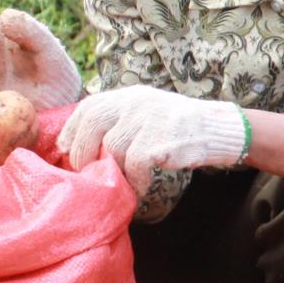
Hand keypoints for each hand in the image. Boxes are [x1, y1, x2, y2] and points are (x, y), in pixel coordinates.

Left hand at [61, 85, 247, 192]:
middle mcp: (136, 102)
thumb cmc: (177, 128)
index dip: (71, 129)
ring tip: (121, 182)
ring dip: (113, 170)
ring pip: (113, 148)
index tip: (66, 150)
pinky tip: (140, 187)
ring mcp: (149, 120)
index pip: (90, 106)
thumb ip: (118, 120)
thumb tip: (75, 144)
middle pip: (94, 125)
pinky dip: (134, 180)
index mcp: (129, 95)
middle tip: (86, 172)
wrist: (217, 131)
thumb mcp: (146, 112)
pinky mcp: (160, 140)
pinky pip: (134, 164)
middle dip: (83, 152)